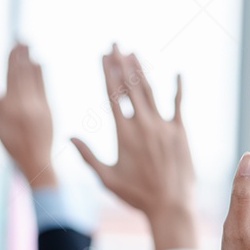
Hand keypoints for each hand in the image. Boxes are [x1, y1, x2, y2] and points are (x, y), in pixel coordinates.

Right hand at [0, 43, 55, 188]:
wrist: (36, 161)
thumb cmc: (14, 149)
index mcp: (9, 109)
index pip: (9, 79)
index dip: (10, 61)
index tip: (11, 46)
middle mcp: (23, 105)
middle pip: (21, 74)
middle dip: (20, 55)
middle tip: (20, 37)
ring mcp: (37, 106)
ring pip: (32, 78)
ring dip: (30, 60)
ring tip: (28, 45)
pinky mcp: (47, 109)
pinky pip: (43, 87)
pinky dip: (40, 74)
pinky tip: (39, 62)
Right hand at [72, 45, 194, 249]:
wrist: (170, 205)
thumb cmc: (135, 195)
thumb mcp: (106, 178)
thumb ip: (87, 156)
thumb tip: (69, 137)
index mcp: (123, 133)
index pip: (112, 95)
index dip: (107, 73)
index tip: (102, 56)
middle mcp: (143, 124)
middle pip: (130, 87)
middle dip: (122, 63)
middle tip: (116, 44)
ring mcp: (163, 126)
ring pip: (150, 91)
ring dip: (141, 71)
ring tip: (133, 53)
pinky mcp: (180, 132)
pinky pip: (179, 105)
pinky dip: (178, 89)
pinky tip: (177, 73)